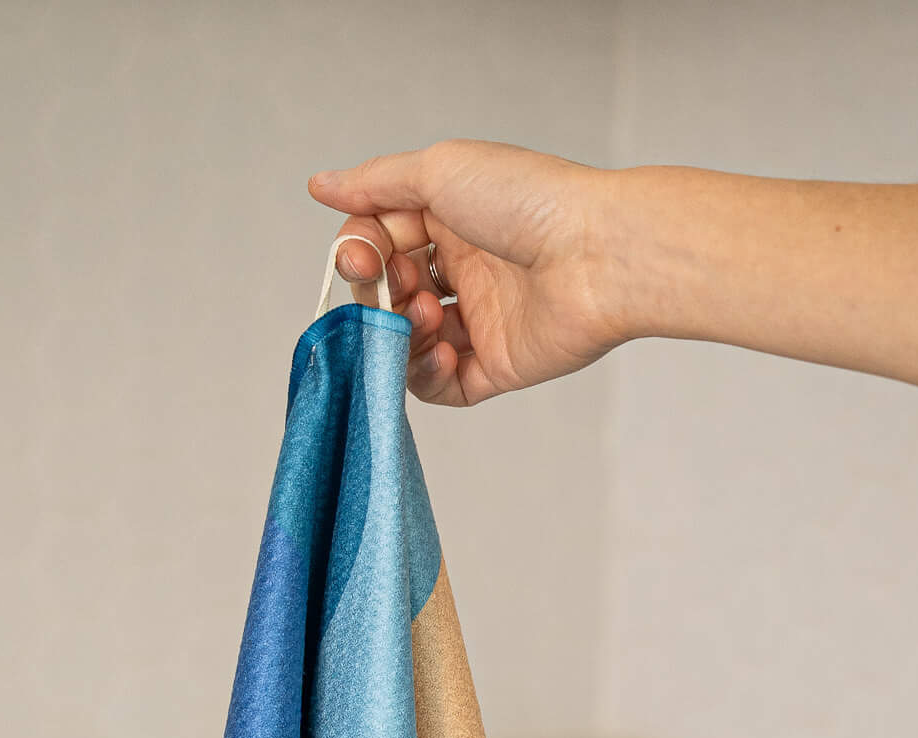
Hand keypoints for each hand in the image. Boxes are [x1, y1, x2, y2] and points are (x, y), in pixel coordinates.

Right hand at [309, 143, 624, 406]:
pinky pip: (442, 386)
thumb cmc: (529, 201)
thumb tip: (321, 185)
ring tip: (426, 315)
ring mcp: (481, 321)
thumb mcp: (438, 171)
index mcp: (451, 218)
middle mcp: (466, 269)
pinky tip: (437, 350)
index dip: (360, 251)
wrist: (596, 255)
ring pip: (410, 343)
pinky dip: (424, 375)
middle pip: (390, 294)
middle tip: (395, 285)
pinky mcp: (497, 367)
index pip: (381, 242)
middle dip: (378, 293)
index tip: (361, 254)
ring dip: (401, 333)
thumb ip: (375, 185)